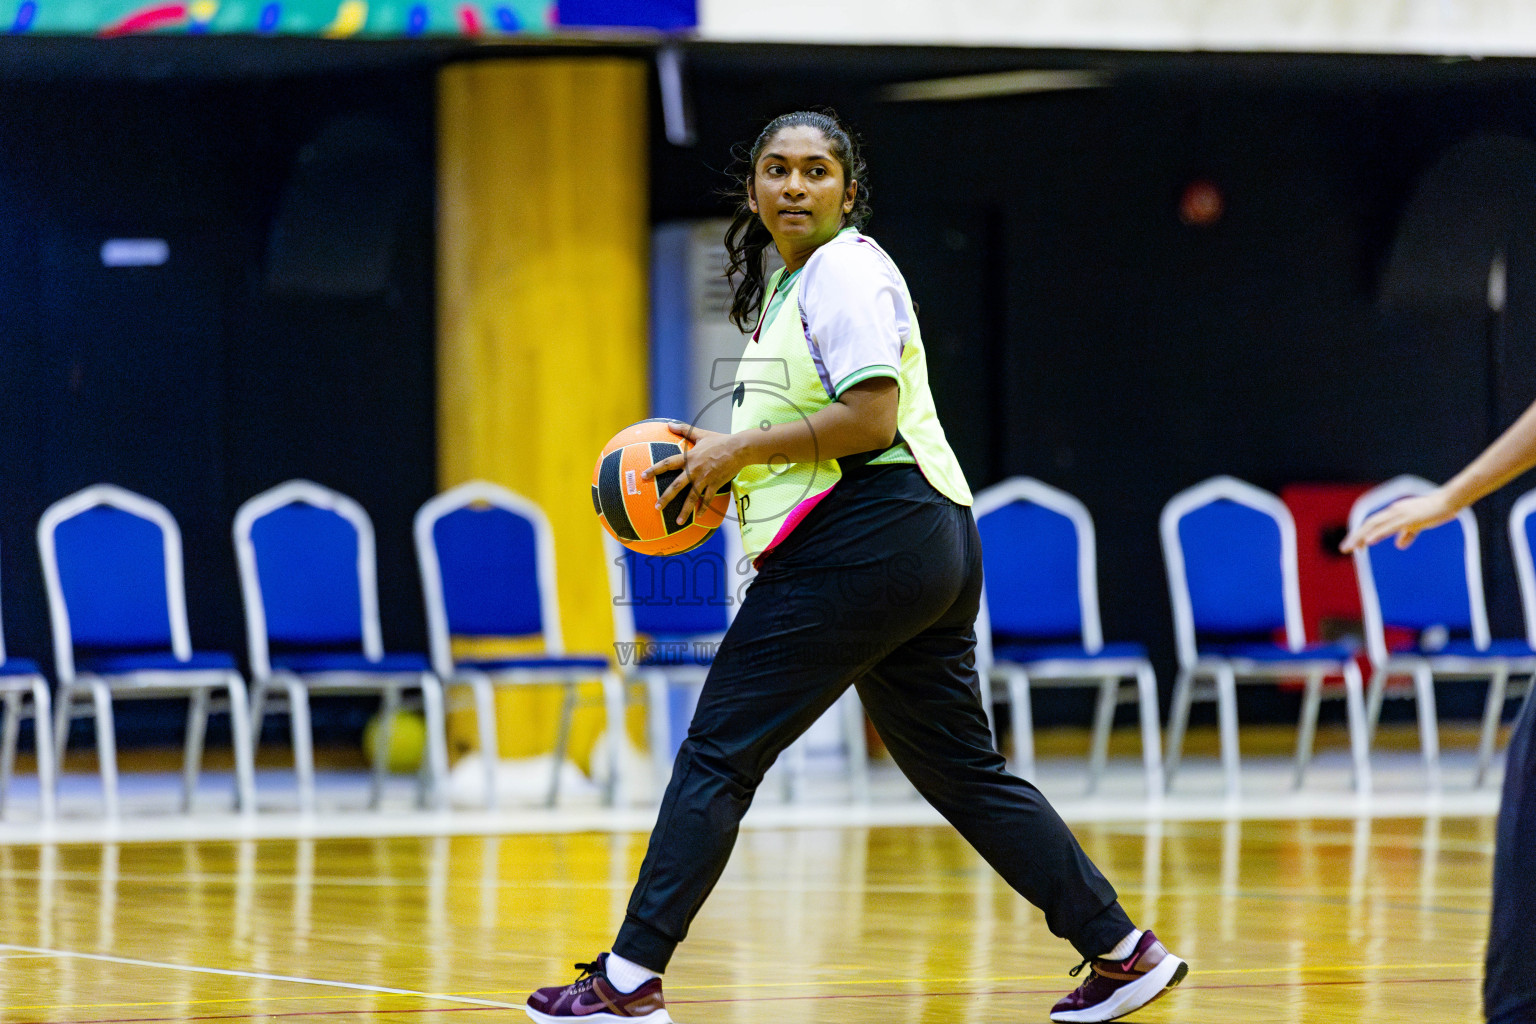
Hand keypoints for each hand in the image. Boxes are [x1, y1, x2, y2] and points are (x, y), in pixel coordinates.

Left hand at [643, 422, 742, 525]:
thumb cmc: (719, 440)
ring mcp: (705, 479)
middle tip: (656, 507)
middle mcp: (694, 470)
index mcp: (689, 458)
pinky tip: (699, 517)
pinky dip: (704, 509)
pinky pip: (708, 499)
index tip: (644, 476)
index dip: (655, 469)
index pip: (668, 464)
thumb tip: (668, 423)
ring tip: (678, 522)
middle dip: (666, 497)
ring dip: (685, 511)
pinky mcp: (715, 484)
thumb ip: (684, 429)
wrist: (739, 448)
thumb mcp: (700, 434)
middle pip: (677, 486)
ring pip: (692, 497)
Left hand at [1339, 489, 1458, 551]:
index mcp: (1394, 512)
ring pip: (1375, 525)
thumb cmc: (1435, 511)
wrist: (1449, 501)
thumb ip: (1407, 534)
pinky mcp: (1409, 518)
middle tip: (1343, 549)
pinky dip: (1377, 534)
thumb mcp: (1418, 524)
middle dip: (1355, 536)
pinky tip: (1368, 541)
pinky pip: (1390, 527)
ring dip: (1361, 536)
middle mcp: (1393, 511)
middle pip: (1369, 523)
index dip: (1361, 534)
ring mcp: (1400, 513)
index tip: (1354, 547)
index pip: (1373, 523)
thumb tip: (1398, 545)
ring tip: (1351, 548)